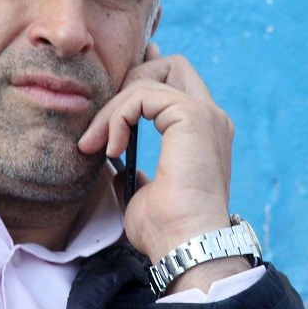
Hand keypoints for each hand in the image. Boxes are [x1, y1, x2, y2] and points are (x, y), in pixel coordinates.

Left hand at [78, 44, 250, 292]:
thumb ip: (133, 173)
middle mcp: (210, 118)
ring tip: (97, 145)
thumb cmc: (167, 230)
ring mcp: (204, 114)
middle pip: (172, 65)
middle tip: (106, 122)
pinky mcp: (192, 115)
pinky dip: (118, 117)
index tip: (115, 84)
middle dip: (132, 78)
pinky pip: (142, 95)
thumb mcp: (142, 193)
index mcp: (204, 133)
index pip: (179, 81)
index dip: (148, 71)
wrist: (187, 244)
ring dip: (113, 110)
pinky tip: (112, 148)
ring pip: (147, 80)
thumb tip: (115, 164)